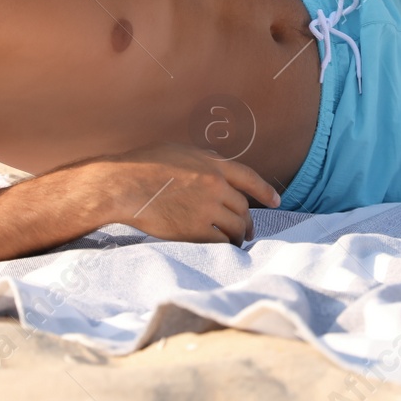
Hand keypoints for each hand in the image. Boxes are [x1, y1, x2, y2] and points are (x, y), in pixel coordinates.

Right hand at [103, 142, 279, 245]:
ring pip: (235, 226)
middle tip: (248, 232)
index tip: (276, 201)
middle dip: (248, 221)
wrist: (124, 185)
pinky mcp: (194, 230)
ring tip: (235, 243)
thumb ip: (203, 160)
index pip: (249, 178)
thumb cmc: (144, 164)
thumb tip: (217, 165)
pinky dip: (225, 247)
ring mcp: (206, 208)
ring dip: (238, 237)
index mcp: (213, 164)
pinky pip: (220, 242)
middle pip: (242, 207)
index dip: (265, 191)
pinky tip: (222, 249)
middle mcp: (215, 185)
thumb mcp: (181, 150)